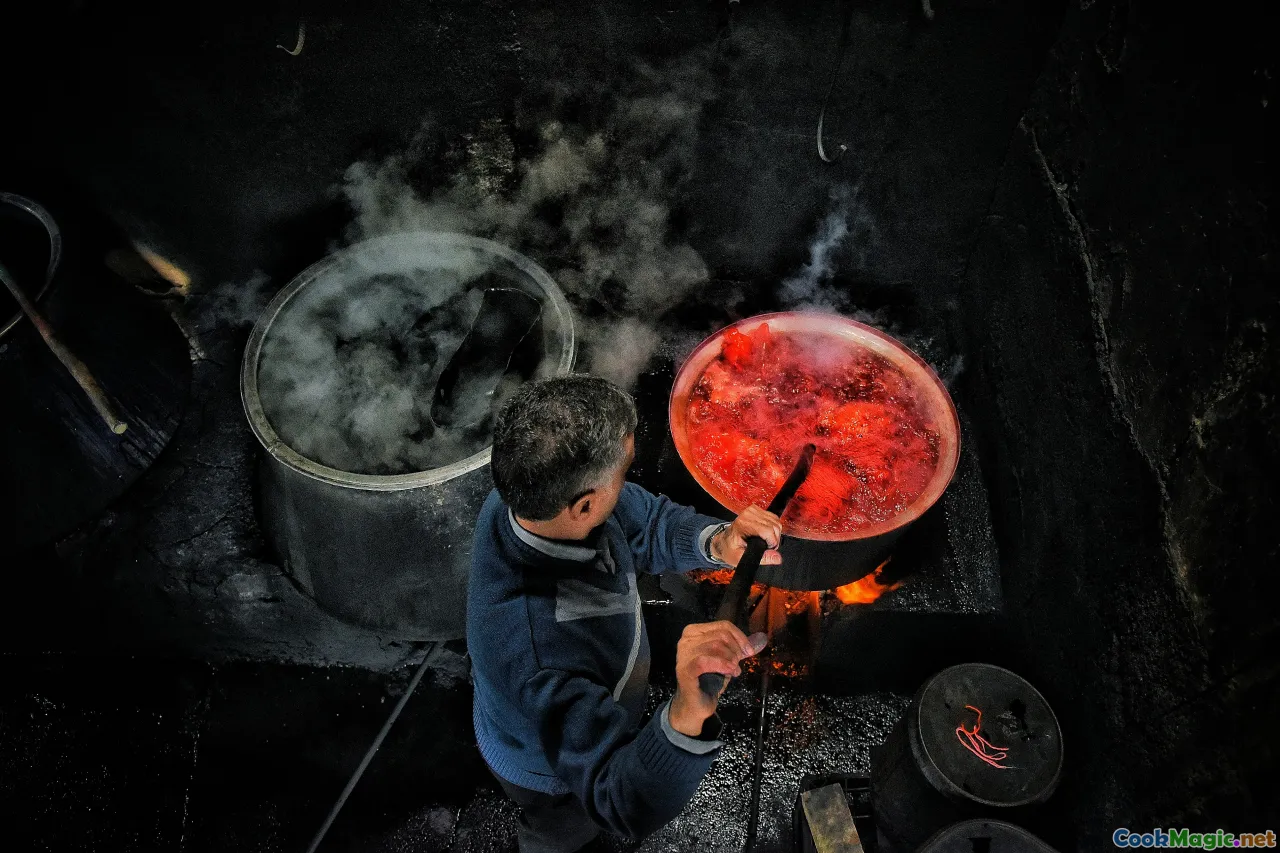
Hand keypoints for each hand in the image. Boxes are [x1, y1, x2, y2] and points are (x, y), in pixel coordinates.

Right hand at [669, 621, 767, 735]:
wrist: (695, 705)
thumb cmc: (709, 681)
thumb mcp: (725, 660)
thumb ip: (737, 648)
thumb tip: (758, 641)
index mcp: (694, 633)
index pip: (722, 625)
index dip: (740, 637)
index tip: (749, 651)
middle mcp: (686, 640)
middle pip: (720, 635)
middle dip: (735, 649)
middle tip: (738, 663)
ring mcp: (683, 655)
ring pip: (714, 646)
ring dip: (730, 659)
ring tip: (734, 670)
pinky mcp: (685, 670)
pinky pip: (705, 661)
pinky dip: (721, 665)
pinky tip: (730, 672)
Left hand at [711, 505, 783, 566]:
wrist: (724, 541)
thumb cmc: (730, 549)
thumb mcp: (741, 558)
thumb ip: (761, 558)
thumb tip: (777, 557)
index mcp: (743, 525)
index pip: (768, 531)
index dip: (772, 542)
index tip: (768, 548)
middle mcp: (747, 515)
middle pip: (774, 526)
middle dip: (774, 539)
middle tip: (766, 546)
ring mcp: (752, 510)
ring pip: (776, 521)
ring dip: (774, 533)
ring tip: (765, 541)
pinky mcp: (756, 509)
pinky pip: (773, 517)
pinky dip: (773, 527)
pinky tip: (765, 533)